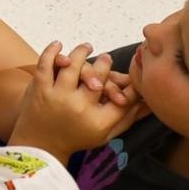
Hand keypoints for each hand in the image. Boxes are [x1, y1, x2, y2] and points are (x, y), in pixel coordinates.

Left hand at [11, 42, 149, 160]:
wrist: (40, 145)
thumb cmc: (76, 137)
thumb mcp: (105, 134)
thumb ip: (127, 118)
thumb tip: (149, 103)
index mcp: (99, 121)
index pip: (122, 97)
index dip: (129, 84)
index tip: (130, 75)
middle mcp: (80, 107)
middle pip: (99, 78)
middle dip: (104, 64)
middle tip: (106, 57)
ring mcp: (58, 96)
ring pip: (73, 66)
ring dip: (81, 52)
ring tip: (87, 47)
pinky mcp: (39, 89)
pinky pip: (45, 64)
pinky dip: (52, 52)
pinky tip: (59, 44)